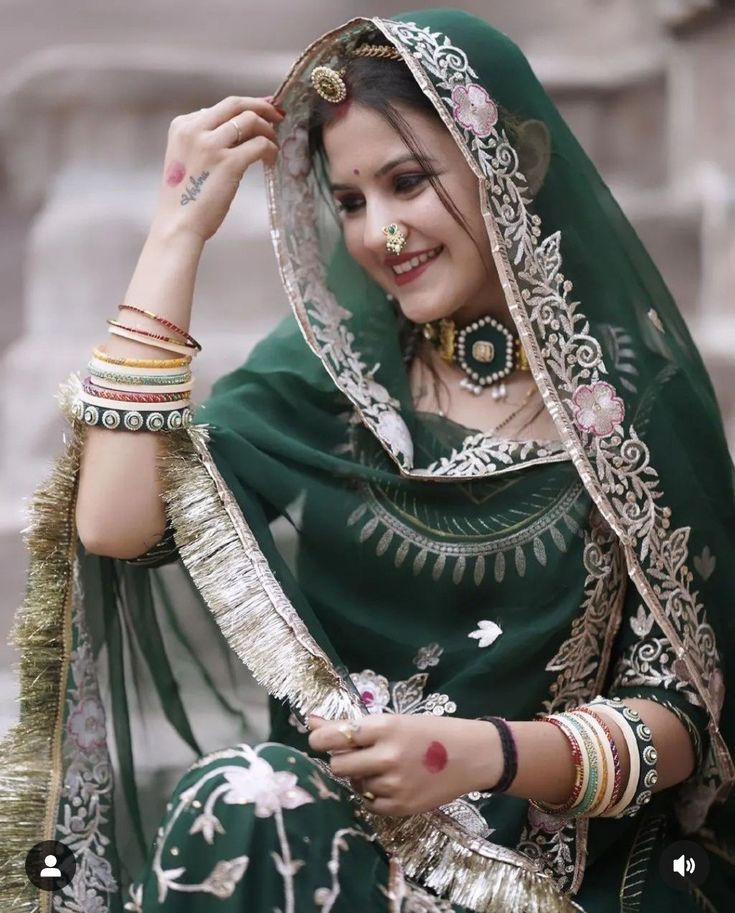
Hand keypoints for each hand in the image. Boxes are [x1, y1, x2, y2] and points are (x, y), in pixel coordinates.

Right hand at [152, 95, 283, 243]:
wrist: (178, 224)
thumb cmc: (184, 199)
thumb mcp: (185, 159)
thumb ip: (202, 141)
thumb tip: (232, 129)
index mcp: (182, 126)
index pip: (219, 107)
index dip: (244, 107)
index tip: (260, 111)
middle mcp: (195, 129)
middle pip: (235, 104)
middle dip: (261, 106)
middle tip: (278, 115)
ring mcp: (212, 144)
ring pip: (250, 120)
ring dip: (268, 130)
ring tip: (274, 144)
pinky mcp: (229, 162)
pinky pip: (259, 144)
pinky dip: (270, 149)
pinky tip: (270, 160)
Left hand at [307, 713, 501, 816]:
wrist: (471, 756)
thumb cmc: (429, 731)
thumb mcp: (392, 721)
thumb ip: (351, 726)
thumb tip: (311, 721)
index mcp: (384, 727)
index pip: (334, 736)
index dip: (319, 740)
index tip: (318, 741)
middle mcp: (387, 756)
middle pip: (338, 766)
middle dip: (340, 761)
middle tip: (354, 755)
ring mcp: (394, 784)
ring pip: (354, 785)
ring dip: (360, 777)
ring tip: (383, 767)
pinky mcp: (401, 807)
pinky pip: (369, 803)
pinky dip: (373, 794)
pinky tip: (391, 782)